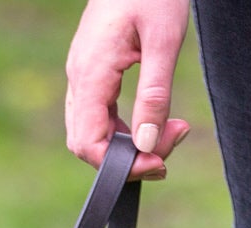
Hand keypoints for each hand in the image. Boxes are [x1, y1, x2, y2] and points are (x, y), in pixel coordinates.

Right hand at [64, 0, 193, 179]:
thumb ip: (154, 96)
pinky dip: (123, 125)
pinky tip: (152, 117)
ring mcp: (81, 73)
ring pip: (92, 129)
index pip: (88, 143)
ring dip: (127, 142)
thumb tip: (147, 145)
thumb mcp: (164, 41)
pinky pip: (98, 112)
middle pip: (86, 142)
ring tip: (171, 130)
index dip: (121, 164)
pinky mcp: (92, 69)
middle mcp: (78, 78)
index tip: (160, 163)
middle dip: (127, 157)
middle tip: (172, 143)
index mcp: (90, 74)